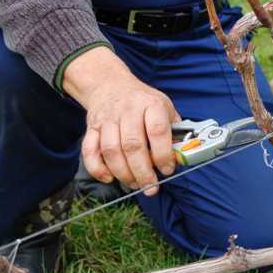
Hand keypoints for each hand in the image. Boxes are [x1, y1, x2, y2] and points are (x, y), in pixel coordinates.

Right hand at [63, 47, 180, 195]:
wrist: (111, 85)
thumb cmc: (143, 102)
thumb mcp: (165, 108)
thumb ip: (175, 131)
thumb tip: (183, 156)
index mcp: (151, 104)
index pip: (157, 131)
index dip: (163, 154)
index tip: (167, 169)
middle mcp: (128, 110)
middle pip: (132, 145)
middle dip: (142, 172)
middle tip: (151, 187)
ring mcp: (108, 119)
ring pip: (111, 150)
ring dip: (123, 173)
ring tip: (135, 184)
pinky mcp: (92, 128)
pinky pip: (89, 151)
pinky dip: (97, 168)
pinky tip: (109, 177)